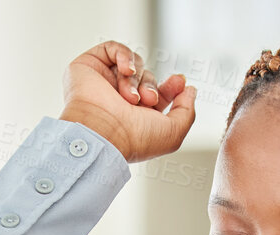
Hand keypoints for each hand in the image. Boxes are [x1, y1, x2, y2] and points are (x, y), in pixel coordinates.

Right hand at [59, 41, 194, 163]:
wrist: (101, 133)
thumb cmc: (132, 140)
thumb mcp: (173, 133)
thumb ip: (187, 111)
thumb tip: (189, 90)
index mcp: (134, 116)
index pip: (156, 93)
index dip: (170, 86)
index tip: (179, 81)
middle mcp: (117, 100)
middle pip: (146, 78)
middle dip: (151, 86)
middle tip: (147, 99)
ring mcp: (102, 83)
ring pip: (133, 66)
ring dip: (136, 79)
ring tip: (130, 97)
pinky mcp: (89, 66)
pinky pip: (113, 49)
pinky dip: (125, 56)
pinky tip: (126, 71)